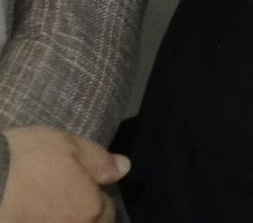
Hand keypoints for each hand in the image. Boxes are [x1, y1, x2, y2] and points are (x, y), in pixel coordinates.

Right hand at [0, 126, 124, 222]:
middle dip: (77, 214)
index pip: (106, 213)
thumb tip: (123, 168)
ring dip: (56, 217)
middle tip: (59, 198)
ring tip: (40, 207)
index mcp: (88, 210)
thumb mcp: (64, 146)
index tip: (80, 190)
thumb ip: (97, 160)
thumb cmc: (21, 160)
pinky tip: (24, 213)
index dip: (96, 200)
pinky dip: (32, 219)